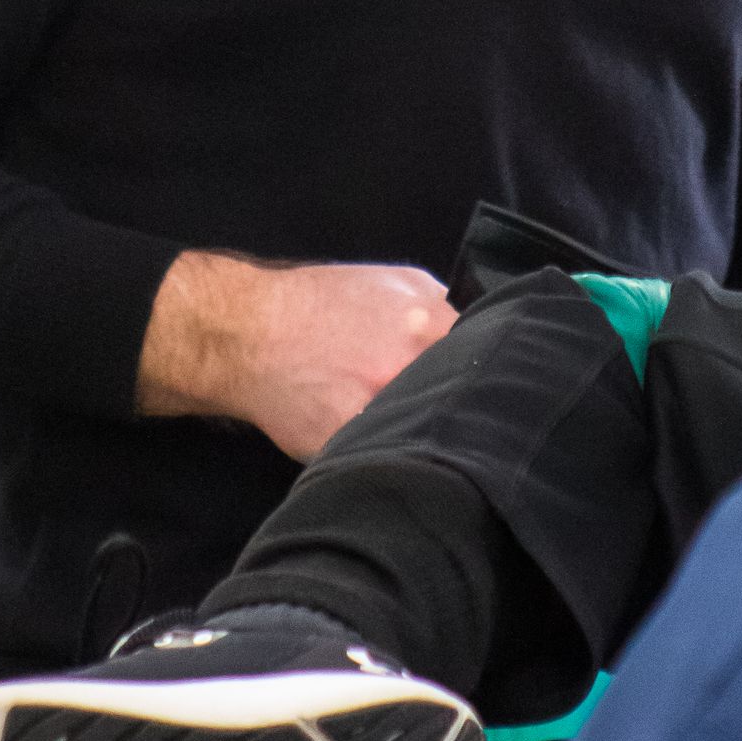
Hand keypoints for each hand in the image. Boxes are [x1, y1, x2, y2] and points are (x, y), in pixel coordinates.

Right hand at [137, 251, 457, 459]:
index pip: (491, 361)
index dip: (489, 376)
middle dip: (458, 408)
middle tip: (444, 412)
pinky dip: (387, 457)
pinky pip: (387, 460)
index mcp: (431, 325)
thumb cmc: (321, 303)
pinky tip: (379, 446)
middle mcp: (409, 366)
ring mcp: (378, 409)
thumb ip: (443, 306)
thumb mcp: (395, 280)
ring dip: (424, 437)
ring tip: (411, 430)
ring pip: (426, 438)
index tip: (481, 388)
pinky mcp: (348, 445)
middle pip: (463, 403)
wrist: (250, 334)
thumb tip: (479, 331)